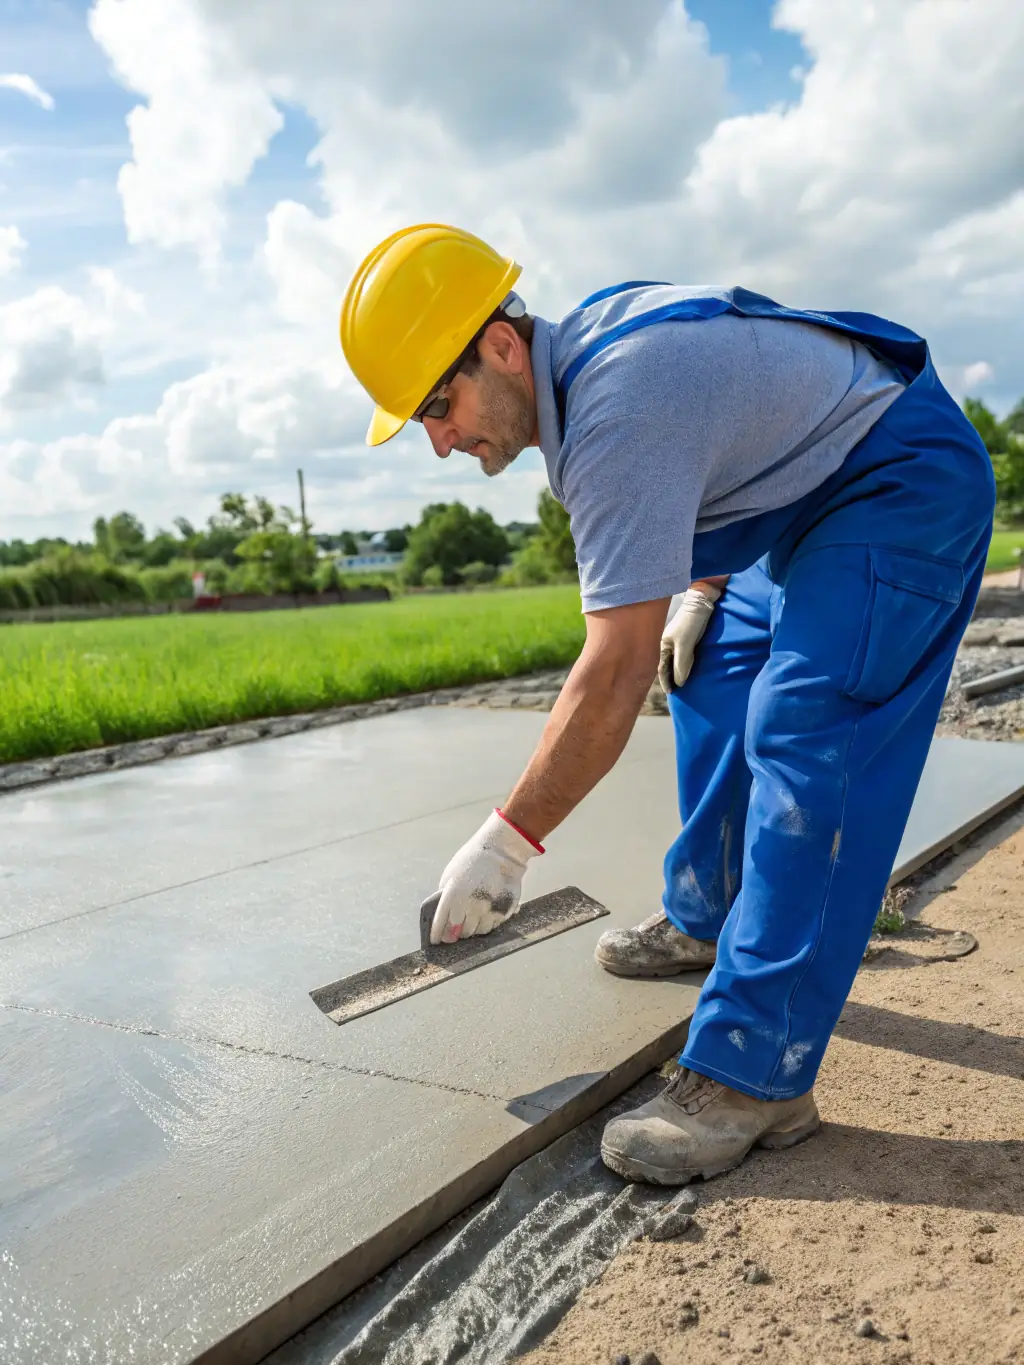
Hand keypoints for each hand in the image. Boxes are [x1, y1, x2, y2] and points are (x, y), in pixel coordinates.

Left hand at [429, 809, 543, 944]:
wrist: (502, 851)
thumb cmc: (473, 860)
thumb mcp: (451, 875)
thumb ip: (446, 896)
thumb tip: (445, 915)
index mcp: (452, 896)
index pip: (441, 925)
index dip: (437, 935)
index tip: (436, 940)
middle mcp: (469, 906)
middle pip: (460, 933)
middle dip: (456, 932)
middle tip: (457, 927)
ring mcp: (488, 910)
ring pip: (477, 932)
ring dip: (473, 928)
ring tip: (473, 919)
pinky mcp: (504, 911)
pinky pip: (493, 926)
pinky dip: (487, 923)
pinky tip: (486, 913)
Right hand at [658, 584, 721, 694]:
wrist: (703, 602)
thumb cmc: (691, 622)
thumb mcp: (685, 645)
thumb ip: (681, 664)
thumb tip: (679, 682)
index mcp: (664, 645)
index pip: (663, 668)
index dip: (666, 681)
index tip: (671, 693)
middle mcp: (670, 644)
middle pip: (669, 665)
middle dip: (671, 678)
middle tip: (677, 692)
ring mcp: (680, 641)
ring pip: (678, 661)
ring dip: (680, 672)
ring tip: (684, 684)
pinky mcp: (691, 638)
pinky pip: (687, 656)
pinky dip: (688, 665)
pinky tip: (692, 670)